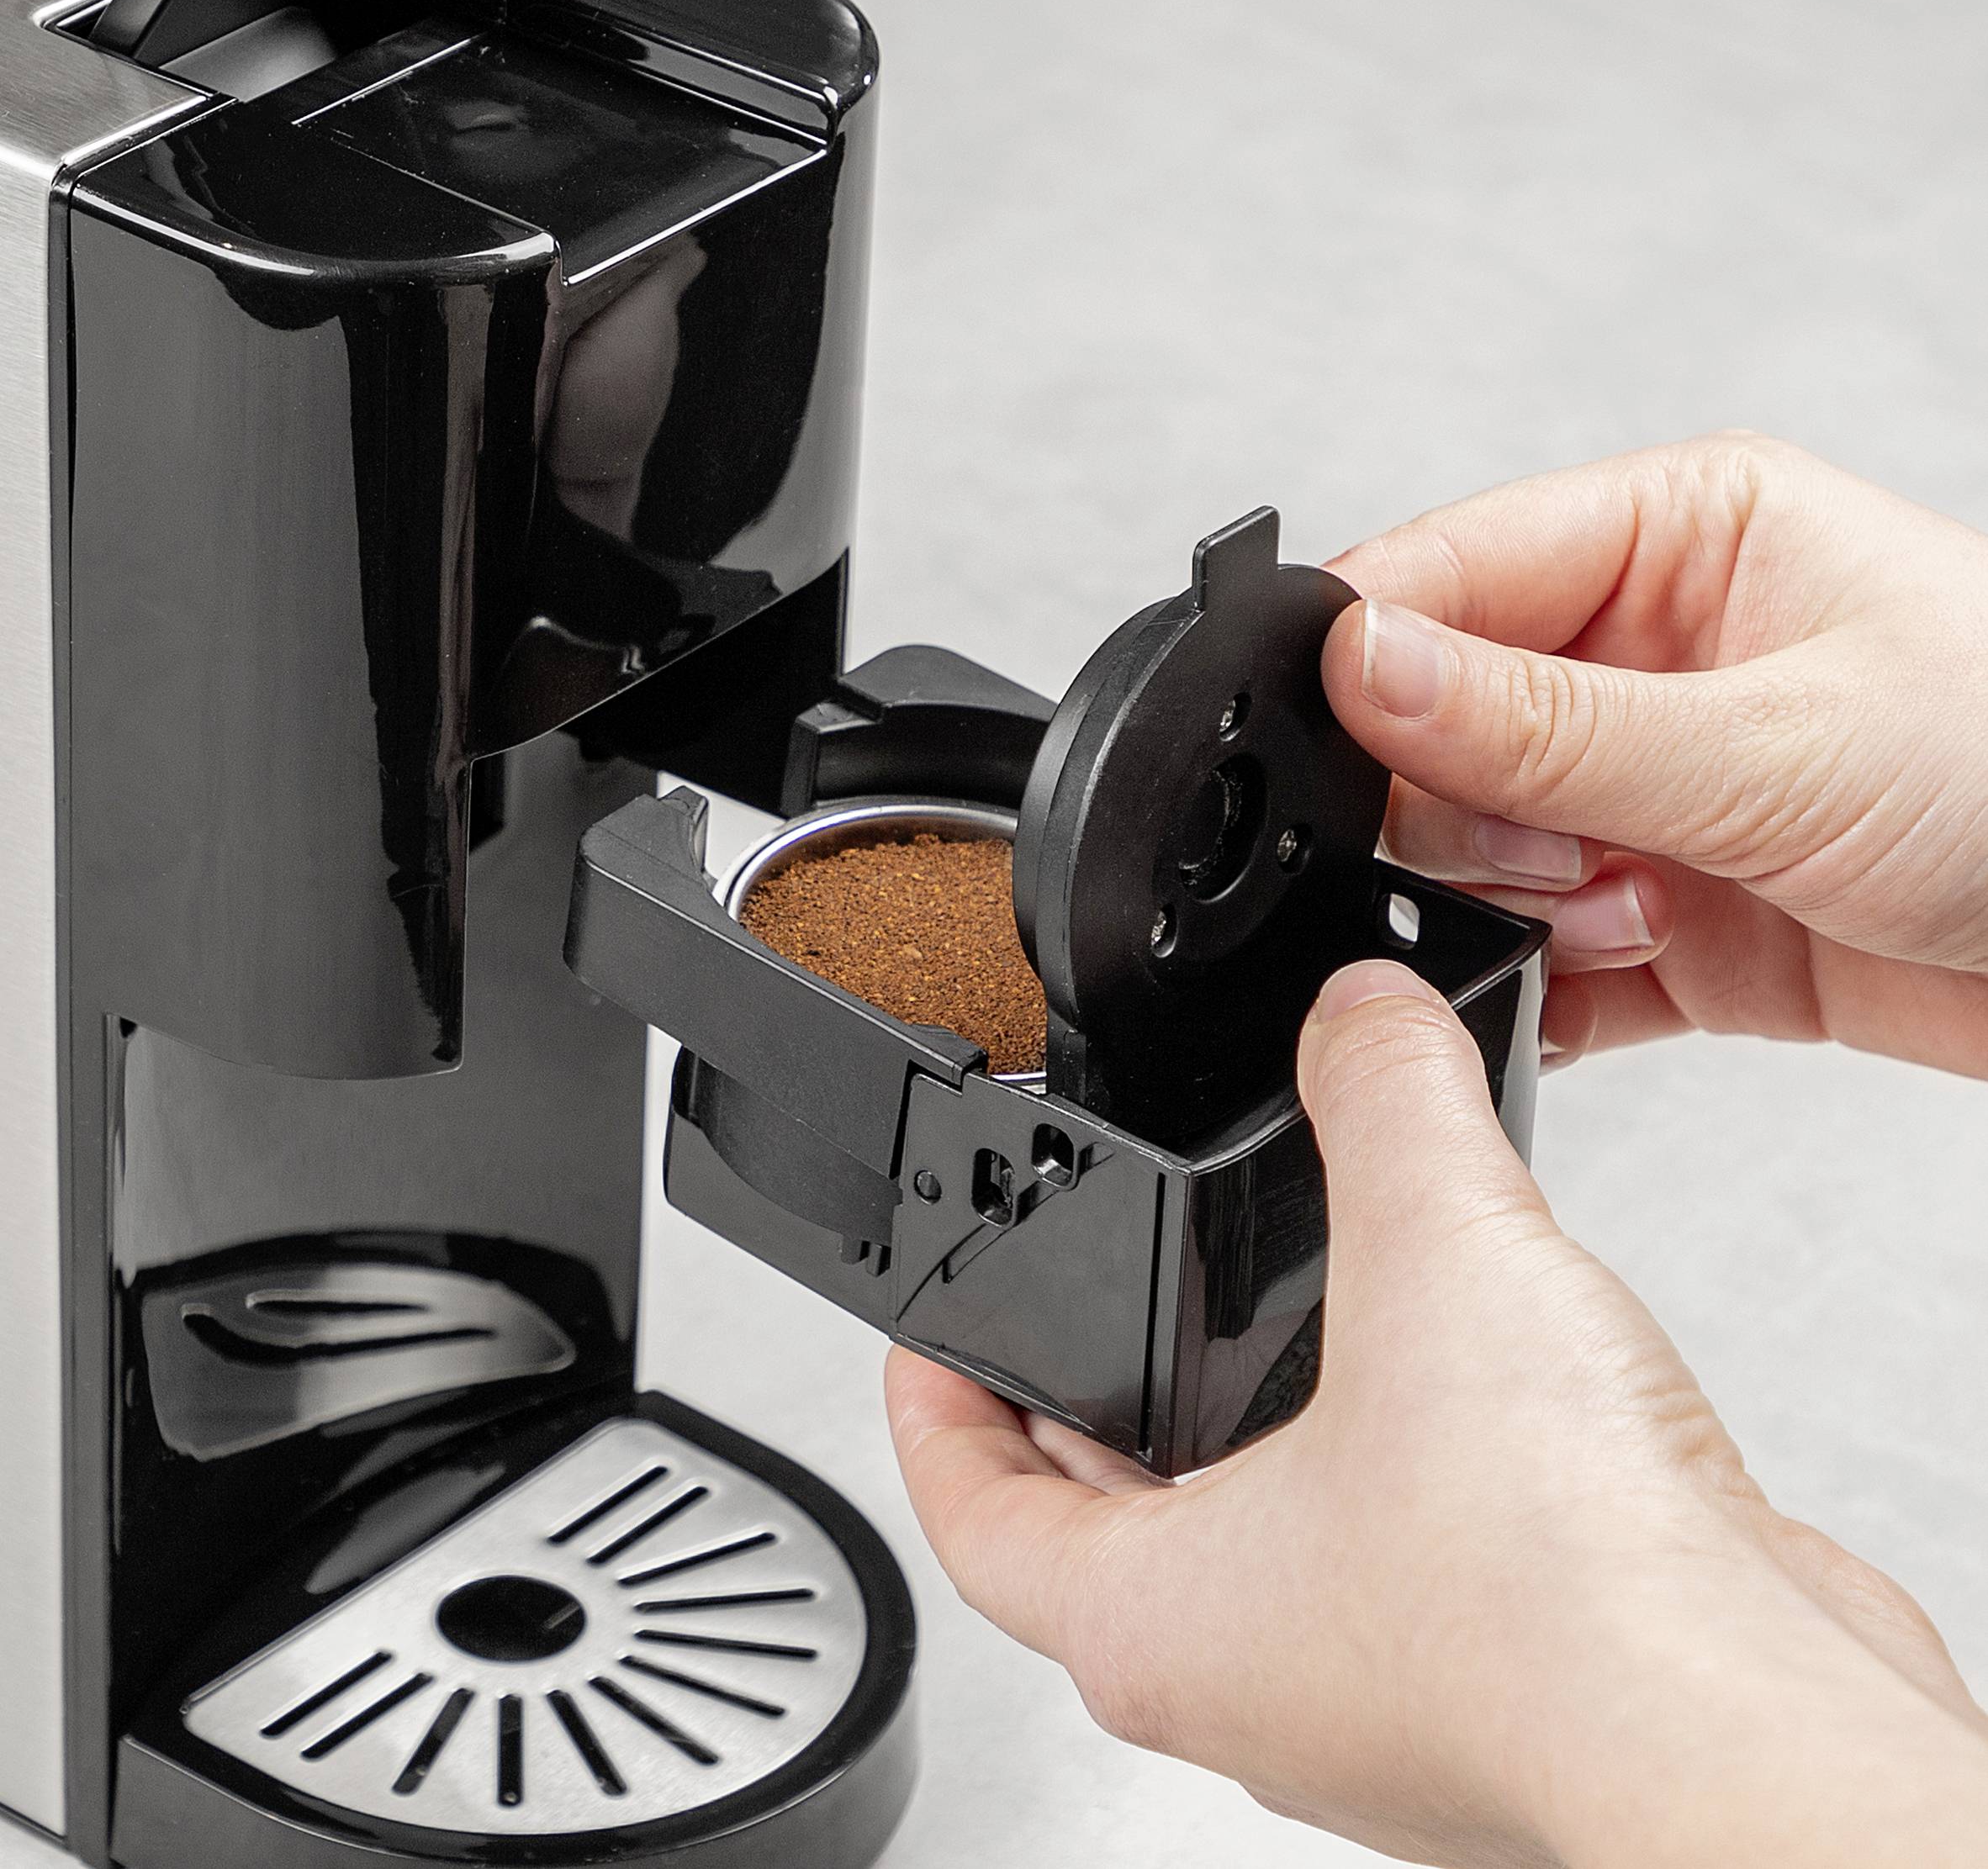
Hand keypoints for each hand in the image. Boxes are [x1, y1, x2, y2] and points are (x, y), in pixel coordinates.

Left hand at [887, 963, 1987, 1866]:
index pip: (967, 1513)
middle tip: (1091, 1298)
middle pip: (1100, 1531)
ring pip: (1251, 1548)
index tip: (932, 1334)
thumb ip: (1380, 1102)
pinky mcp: (1494, 1682)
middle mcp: (1248, 1682)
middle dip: (1093, 1402)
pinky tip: (1445, 1384)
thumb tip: (1360, 1011)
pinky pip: (1389, 1560)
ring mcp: (1371, 1697)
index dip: (931, 1404)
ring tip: (1266, 1311)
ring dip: (1246, 1433)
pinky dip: (1380, 1465)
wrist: (1759, 1750)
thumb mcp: (1429, 1260)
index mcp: (1155, 1623)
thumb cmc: (1564, 1600)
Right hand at [1320, 434, 1987, 1072]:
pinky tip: (1608, 974)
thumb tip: (1364, 667)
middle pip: (1435, 723)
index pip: (1451, 568)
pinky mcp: (1657, 917)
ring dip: (1522, 899)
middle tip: (1556, 843)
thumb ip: (1547, 721)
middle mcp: (1645, 661)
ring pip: (1469, 848)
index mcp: (1675, 541)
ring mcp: (1646, 795)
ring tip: (1635, 908)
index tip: (1332, 732)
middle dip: (1470, 804)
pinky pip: (1530, 954)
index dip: (1370, 651)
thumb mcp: (1777, 738)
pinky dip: (1539, 985)